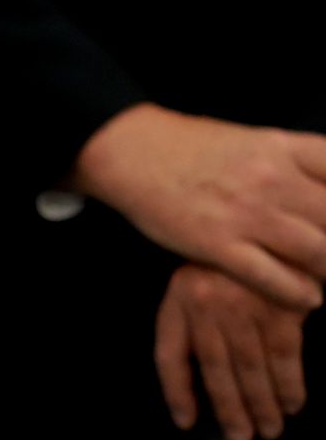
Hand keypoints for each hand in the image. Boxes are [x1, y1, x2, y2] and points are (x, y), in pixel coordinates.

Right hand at [73, 104, 325, 309]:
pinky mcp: (218, 244)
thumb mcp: (255, 141)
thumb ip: (296, 162)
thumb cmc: (192, 147)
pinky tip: (308, 298)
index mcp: (284, 148)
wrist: (133, 152)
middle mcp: (272, 179)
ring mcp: (246, 213)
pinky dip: (298, 293)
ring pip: (318, 251)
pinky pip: (272, 277)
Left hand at [156, 262, 308, 439]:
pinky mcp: (282, 306)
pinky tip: (291, 404)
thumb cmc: (231, 262)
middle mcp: (207, 304)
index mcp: (178, 298)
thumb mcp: (197, 280)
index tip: (186, 422)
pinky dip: (289, 384)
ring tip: (268, 431)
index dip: (177, 393)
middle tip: (240, 438)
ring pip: (250, 368)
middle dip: (229, 409)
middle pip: (215, 370)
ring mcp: (245, 306)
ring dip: (261, 404)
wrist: (271, 224)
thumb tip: (197, 383)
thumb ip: (194, 320)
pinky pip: (284, 356)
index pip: (170, 356)